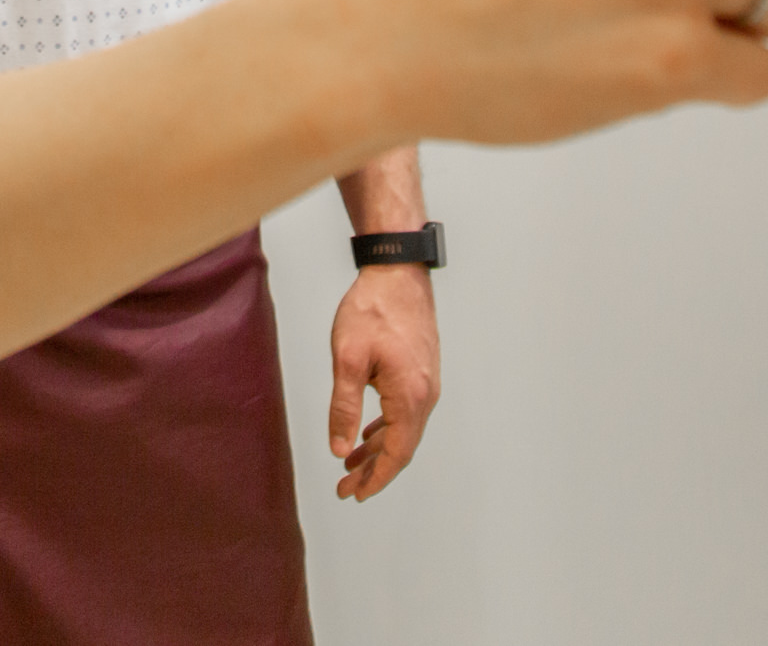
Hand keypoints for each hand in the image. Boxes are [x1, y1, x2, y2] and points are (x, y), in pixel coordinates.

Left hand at [326, 264, 438, 499]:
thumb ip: (344, 408)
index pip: (397, 453)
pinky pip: (405, 412)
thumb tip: (340, 448)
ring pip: (403, 430)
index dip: (376, 479)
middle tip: (346, 488)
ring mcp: (426, 382)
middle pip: (402, 447)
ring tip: (351, 466)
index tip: (356, 494)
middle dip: (374, 471)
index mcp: (409, 396)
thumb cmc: (373, 309)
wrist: (398, 272)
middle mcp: (425, 394)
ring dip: (378, 450)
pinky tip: (369, 434)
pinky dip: (387, 429)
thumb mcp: (347, 359)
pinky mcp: (421, 371)